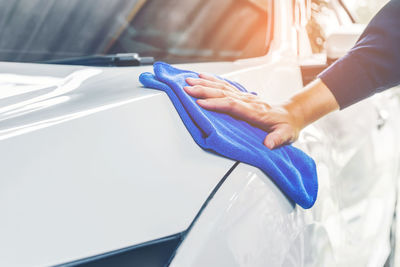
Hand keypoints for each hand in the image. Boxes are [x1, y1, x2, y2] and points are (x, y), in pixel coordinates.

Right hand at [184, 74, 304, 148]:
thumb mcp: (287, 135)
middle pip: (223, 93)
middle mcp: (248, 101)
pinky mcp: (242, 96)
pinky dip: (213, 80)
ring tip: (189, 79)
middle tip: (187, 88)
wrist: (291, 115)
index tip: (201, 103)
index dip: (216, 103)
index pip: (232, 105)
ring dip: (205, 83)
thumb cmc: (287, 126)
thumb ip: (278, 139)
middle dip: (204, 90)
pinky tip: (202, 77)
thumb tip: (269, 144)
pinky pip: (226, 85)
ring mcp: (244, 97)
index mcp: (256, 111)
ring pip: (222, 87)